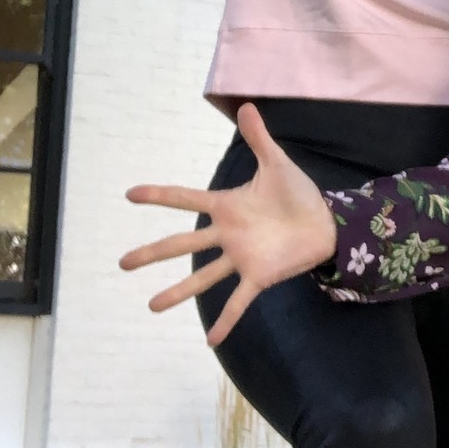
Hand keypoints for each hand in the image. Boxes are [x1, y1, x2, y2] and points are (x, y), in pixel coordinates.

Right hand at [122, 105, 335, 346]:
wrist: (326, 222)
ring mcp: (240, 257)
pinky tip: (212, 342)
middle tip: (122, 262)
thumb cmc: (298, 194)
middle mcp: (226, 234)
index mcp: (227, 205)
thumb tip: (247, 105)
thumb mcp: (276, 163)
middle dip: (151, 252)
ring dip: (178, 292)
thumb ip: (259, 138)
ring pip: (202, 277)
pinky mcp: (259, 276)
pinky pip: (238, 300)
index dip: (159, 196)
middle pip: (182, 242)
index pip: (186, 199)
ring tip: (151, 306)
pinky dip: (227, 321)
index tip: (130, 194)